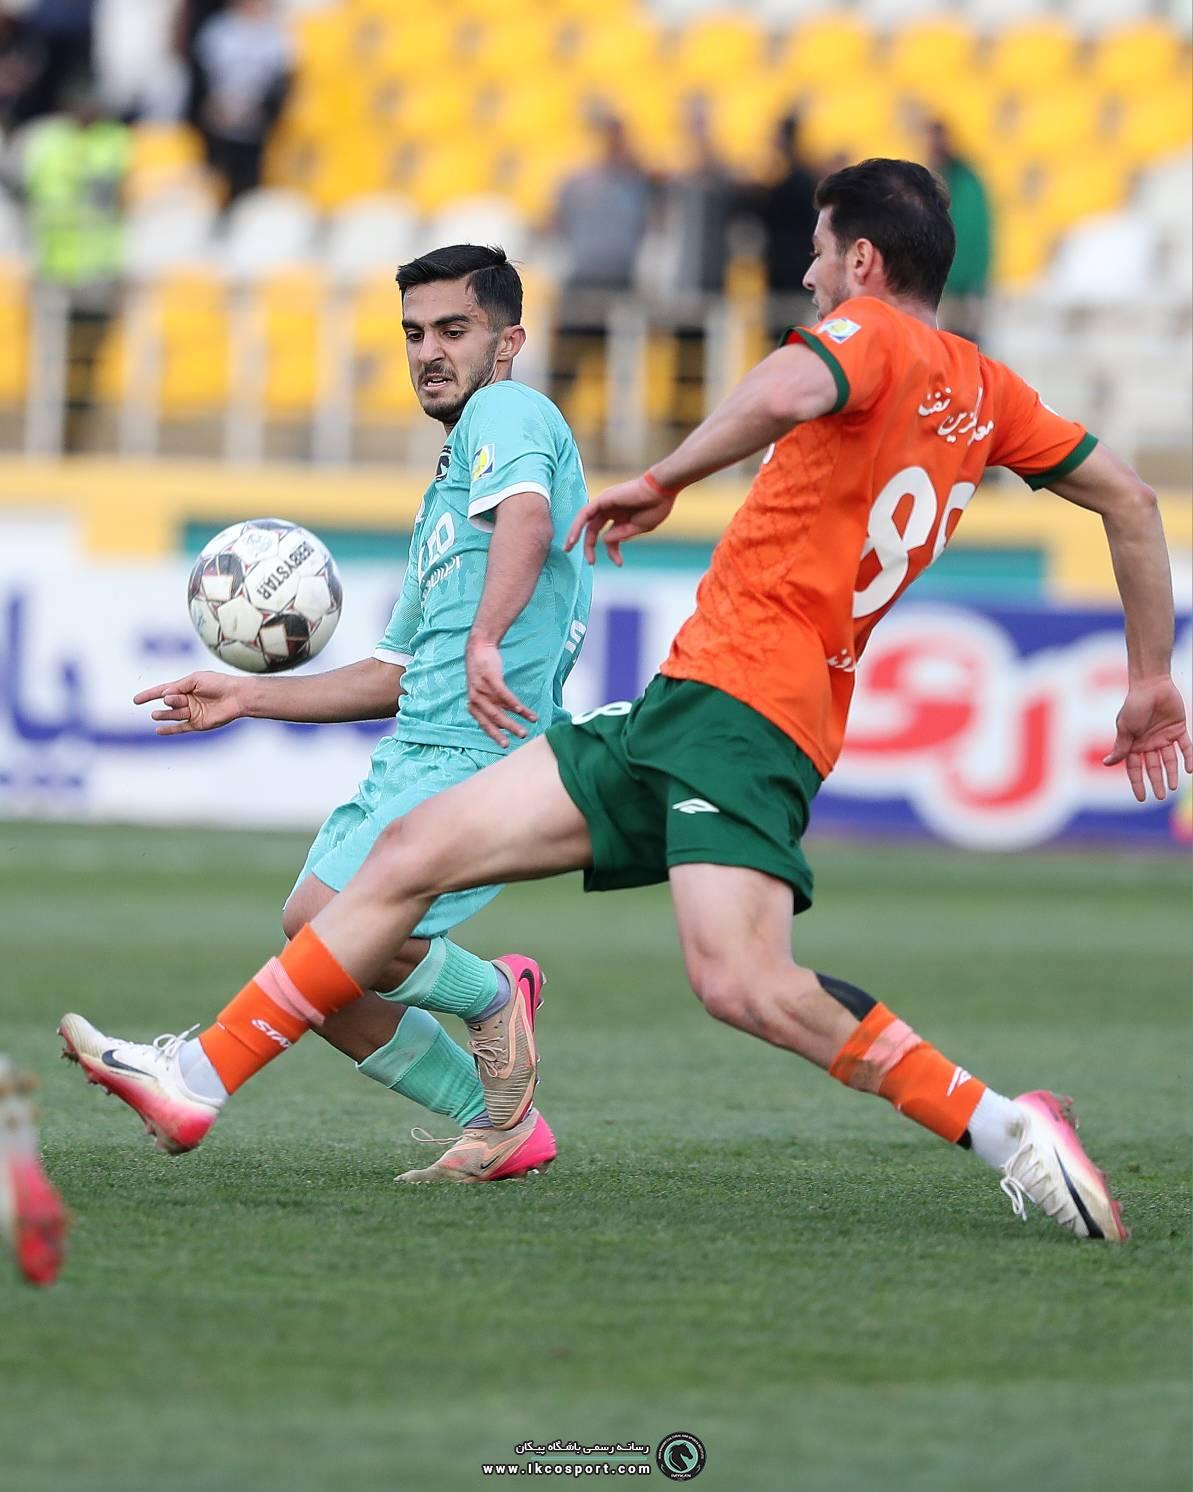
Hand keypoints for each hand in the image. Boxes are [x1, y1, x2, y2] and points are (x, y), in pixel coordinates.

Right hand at [132, 671, 247, 735]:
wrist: (237, 696)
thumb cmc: (218, 683)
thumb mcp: (196, 679)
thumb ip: (179, 686)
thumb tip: (163, 694)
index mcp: (185, 688)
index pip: (163, 691)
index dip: (149, 695)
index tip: (135, 700)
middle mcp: (187, 701)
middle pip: (170, 702)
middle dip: (169, 701)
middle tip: (172, 699)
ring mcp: (192, 713)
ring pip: (173, 715)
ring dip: (164, 715)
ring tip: (155, 714)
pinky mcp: (198, 724)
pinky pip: (180, 728)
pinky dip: (169, 730)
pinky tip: (158, 731)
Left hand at [465, 639, 535, 749]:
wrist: (479, 648)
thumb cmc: (483, 673)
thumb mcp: (484, 692)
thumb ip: (491, 706)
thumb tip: (503, 723)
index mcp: (473, 705)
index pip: (484, 724)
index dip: (495, 735)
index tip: (506, 745)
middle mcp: (476, 699)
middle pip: (494, 719)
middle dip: (510, 729)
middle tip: (522, 736)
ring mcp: (482, 689)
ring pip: (501, 709)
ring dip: (516, 718)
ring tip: (530, 723)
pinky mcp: (490, 678)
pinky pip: (504, 694)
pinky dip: (514, 704)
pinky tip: (523, 710)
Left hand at [564, 476, 675, 565]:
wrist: (661, 490)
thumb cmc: (656, 507)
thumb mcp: (638, 528)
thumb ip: (621, 534)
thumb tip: (605, 540)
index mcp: (623, 517)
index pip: (611, 537)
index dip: (613, 551)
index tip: (619, 563)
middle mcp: (612, 510)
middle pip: (595, 530)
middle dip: (590, 546)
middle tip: (590, 563)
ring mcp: (607, 504)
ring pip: (586, 521)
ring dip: (575, 535)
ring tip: (568, 549)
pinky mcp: (603, 499)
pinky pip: (585, 514)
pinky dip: (577, 526)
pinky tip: (573, 539)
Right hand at [1103, 676, 1192, 801]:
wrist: (1151, 684)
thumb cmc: (1134, 705)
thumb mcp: (1125, 728)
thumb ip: (1121, 747)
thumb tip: (1108, 764)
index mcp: (1133, 743)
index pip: (1135, 768)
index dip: (1138, 782)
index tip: (1142, 798)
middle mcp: (1149, 743)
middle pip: (1153, 766)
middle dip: (1156, 782)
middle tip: (1160, 796)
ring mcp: (1164, 737)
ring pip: (1169, 760)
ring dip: (1171, 774)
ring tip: (1173, 788)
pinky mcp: (1178, 729)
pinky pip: (1185, 747)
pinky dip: (1188, 758)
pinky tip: (1189, 769)